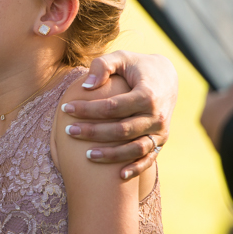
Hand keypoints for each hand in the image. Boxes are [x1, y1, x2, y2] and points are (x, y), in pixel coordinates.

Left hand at [62, 51, 177, 179]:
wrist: (167, 77)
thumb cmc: (137, 66)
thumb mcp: (122, 57)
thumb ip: (103, 65)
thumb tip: (86, 86)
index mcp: (147, 94)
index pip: (113, 107)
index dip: (88, 109)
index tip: (65, 108)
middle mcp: (157, 115)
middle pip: (121, 130)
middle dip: (93, 132)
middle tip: (69, 131)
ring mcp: (161, 130)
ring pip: (135, 148)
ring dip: (111, 155)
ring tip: (87, 156)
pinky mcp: (161, 140)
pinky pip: (149, 159)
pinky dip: (135, 169)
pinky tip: (118, 176)